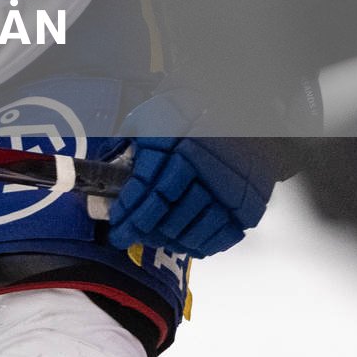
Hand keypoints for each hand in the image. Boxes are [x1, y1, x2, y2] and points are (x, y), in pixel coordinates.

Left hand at [108, 91, 279, 258]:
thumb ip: (133, 142)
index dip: (130, 211)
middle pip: (169, 212)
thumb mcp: (155, 117)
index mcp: (180, 148)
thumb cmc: (189, 115)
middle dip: (144, 228)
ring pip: (195, 227)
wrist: (241, 113)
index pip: (149, 190)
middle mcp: (206, 170)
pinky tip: (186, 244)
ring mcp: (230, 190)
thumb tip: (107, 169)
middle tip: (128, 235)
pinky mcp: (249, 205)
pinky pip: (224, 234)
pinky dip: (202, 244)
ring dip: (169, 238)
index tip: (117, 223)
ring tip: (153, 238)